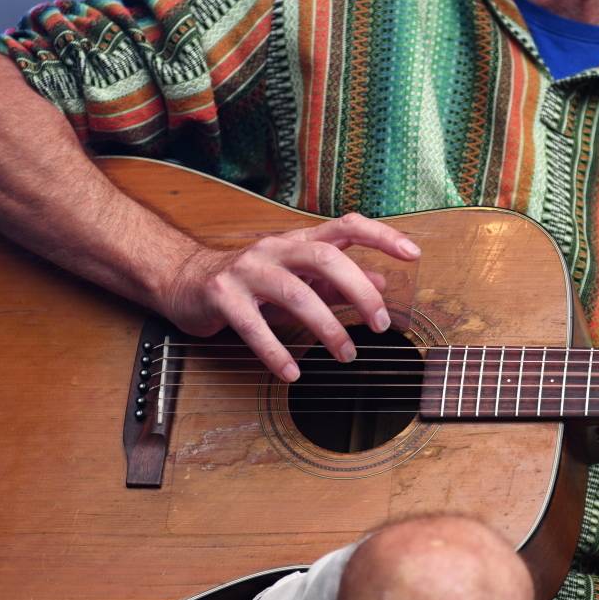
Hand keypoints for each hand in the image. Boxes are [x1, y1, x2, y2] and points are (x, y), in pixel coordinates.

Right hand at [160, 213, 420, 380]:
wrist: (184, 281)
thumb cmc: (252, 281)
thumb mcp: (299, 278)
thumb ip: (338, 282)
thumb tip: (382, 281)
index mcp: (298, 241)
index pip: (346, 226)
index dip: (381, 235)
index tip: (414, 254)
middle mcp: (275, 249)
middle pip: (324, 257)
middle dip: (359, 290)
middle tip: (379, 325)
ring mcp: (247, 270)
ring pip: (294, 293)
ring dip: (326, 327)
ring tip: (346, 355)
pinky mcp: (222, 296)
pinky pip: (253, 326)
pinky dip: (276, 352)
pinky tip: (293, 373)